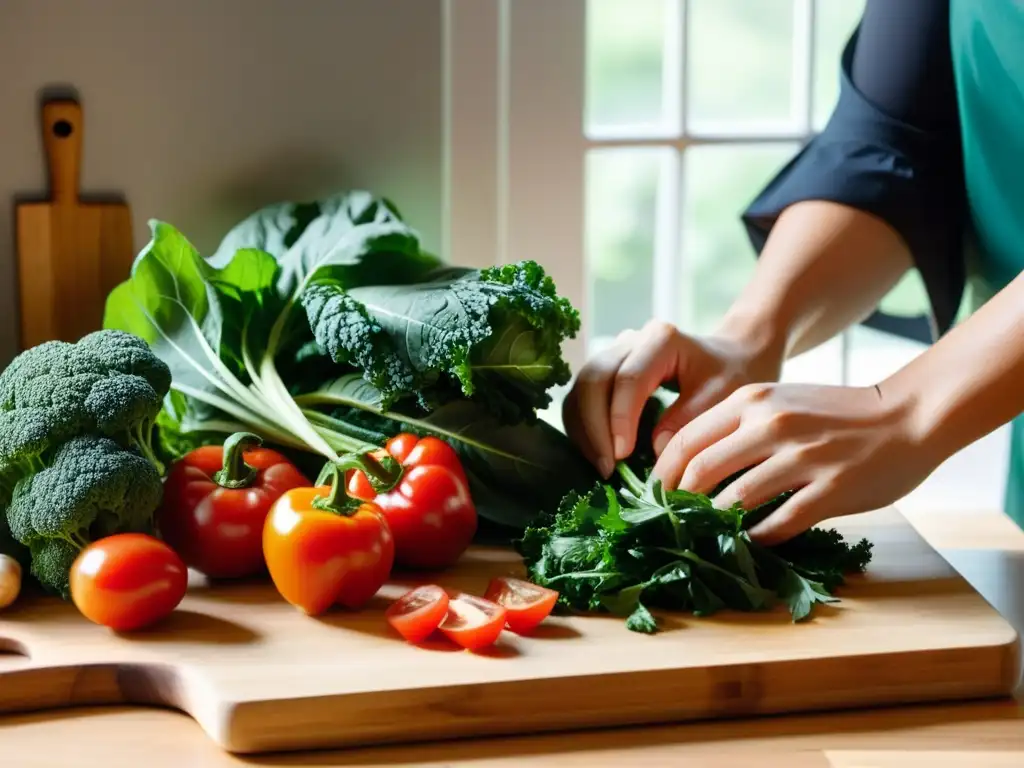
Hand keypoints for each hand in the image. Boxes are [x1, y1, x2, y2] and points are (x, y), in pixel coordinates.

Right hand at [562, 319, 781, 477]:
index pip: (628, 379)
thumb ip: (689, 419)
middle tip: (607, 468)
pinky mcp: (606, 371)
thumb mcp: (723, 396)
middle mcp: (630, 340)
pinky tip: (598, 455)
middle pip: (593, 380)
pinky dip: (583, 427)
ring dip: (584, 430)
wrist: (732, 357)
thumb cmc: (732, 374)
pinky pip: (582, 398)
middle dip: (594, 428)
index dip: (620, 419)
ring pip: (580, 388)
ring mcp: (614, 353)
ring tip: (601, 467)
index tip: (623, 456)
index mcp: (661, 339)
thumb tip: (654, 449)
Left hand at [651, 382, 934, 544]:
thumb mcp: (778, 402)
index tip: (655, 496)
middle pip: (701, 470)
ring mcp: (803, 457)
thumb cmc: (834, 414)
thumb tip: (687, 465)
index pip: (685, 439)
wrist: (906, 415)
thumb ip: (736, 425)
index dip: (663, 473)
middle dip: (679, 503)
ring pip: (736, 499)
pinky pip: (782, 522)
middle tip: (673, 523)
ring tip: (707, 538)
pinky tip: (753, 543)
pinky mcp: (832, 488)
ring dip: (716, 524)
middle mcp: (772, 424)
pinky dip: (760, 538)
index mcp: (753, 401)